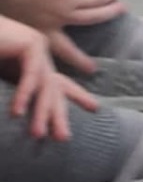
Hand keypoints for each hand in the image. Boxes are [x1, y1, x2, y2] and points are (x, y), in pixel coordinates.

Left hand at [0, 0, 121, 71]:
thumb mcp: (17, 23)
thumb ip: (29, 29)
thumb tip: (33, 34)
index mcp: (45, 30)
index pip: (66, 50)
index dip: (79, 60)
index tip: (92, 68)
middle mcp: (61, 16)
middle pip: (92, 18)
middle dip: (108, 15)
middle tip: (121, 10)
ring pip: (95, 0)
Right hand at [0, 17, 95, 140]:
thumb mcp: (3, 83)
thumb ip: (17, 99)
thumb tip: (16, 117)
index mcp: (33, 65)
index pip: (58, 84)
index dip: (76, 96)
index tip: (95, 109)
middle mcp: (40, 56)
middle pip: (56, 88)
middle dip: (60, 114)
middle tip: (64, 138)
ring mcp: (38, 48)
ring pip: (45, 86)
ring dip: (41, 111)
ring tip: (38, 135)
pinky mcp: (30, 43)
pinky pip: (31, 74)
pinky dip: (25, 94)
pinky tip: (17, 113)